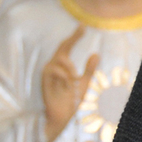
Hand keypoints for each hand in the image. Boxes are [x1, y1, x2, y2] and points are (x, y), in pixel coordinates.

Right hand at [42, 26, 98, 141]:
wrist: (61, 116)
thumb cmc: (71, 100)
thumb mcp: (84, 83)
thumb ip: (89, 69)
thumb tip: (96, 54)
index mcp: (61, 65)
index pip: (67, 47)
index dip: (74, 36)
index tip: (83, 25)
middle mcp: (53, 65)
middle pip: (63, 47)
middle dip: (73, 39)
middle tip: (82, 34)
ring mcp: (48, 72)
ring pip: (62, 59)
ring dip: (71, 70)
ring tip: (74, 82)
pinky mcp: (45, 79)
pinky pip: (57, 71)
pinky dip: (66, 77)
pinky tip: (68, 85)